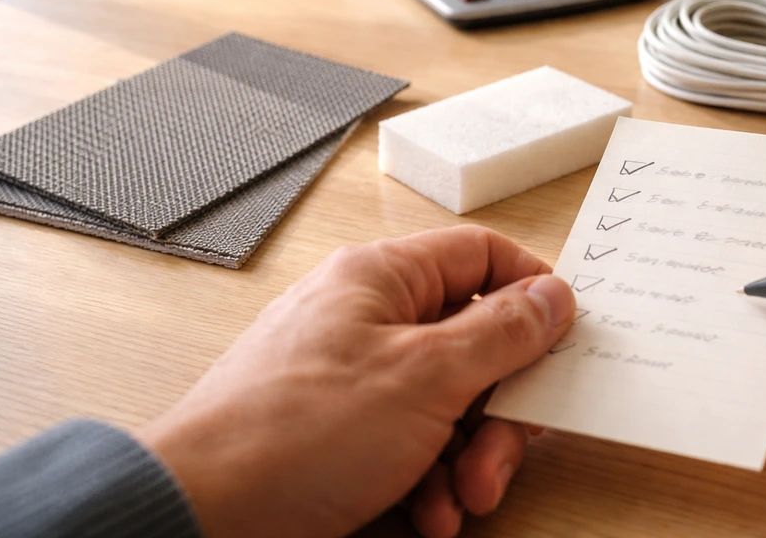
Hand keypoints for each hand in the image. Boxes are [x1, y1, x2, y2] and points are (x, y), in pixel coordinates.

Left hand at [136, 226, 574, 537]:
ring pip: (448, 402)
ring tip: (460, 497)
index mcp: (382, 279)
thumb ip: (501, 332)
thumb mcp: (426, 377)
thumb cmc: (295, 433)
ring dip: (468, 456)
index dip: (529, 290)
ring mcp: (354, 376)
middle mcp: (368, 318)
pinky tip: (426, 511)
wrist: (203, 516)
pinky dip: (430, 479)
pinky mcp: (341, 431)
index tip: (562, 339)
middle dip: (498, 408)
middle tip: (502, 451)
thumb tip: (551, 296)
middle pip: (471, 342)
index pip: (478, 254)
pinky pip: (411, 441)